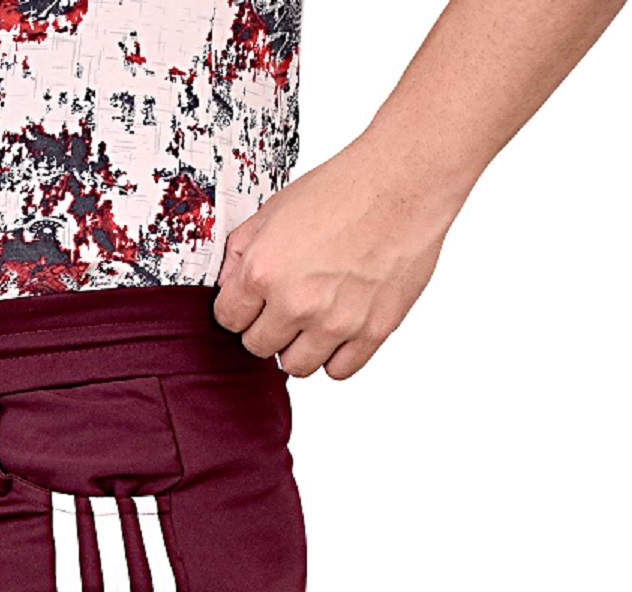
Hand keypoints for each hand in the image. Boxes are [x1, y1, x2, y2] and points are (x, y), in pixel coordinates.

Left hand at [214, 138, 459, 379]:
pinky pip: (338, 371)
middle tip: (288, 305)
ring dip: (299, 347)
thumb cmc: (343, 189)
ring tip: (314, 319)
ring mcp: (335, 322)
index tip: (256, 300)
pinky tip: (339, 330)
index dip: (240, 309)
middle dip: (268, 328)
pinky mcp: (371, 331)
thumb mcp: (275, 209)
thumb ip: (242, 252)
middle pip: (259, 348)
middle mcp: (296, 303)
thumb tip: (227, 288)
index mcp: (264, 271)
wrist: (404, 181)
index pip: (228, 320)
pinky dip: (335, 356)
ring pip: (296, 366)